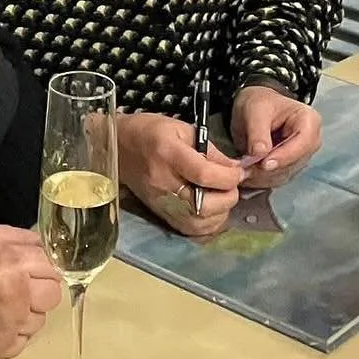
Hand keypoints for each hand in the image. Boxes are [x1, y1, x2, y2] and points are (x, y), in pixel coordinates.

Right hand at [0, 224, 62, 358]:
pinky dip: (13, 331)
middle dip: (38, 289)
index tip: (27, 269)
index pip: (52, 266)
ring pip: (41, 319)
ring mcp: (11, 326)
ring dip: (27, 312)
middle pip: (53, 294)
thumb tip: (45, 247)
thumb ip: (18, 238)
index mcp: (12, 262)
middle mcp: (17, 295)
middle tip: (17, 288)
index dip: (40, 267)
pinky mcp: (2, 349)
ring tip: (0, 306)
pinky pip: (24, 339)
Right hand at [117, 111, 240, 240]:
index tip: (239, 172)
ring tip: (222, 197)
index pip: (204, 174)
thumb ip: (211, 149)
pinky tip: (211, 210)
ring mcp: (161, 202)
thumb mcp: (182, 128)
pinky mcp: (160, 213)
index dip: (229, 177)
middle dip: (227, 197)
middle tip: (231, 186)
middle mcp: (164, 182)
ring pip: (198, 222)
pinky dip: (207, 224)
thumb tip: (235, 168)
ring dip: (220, 213)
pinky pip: (190, 229)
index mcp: (169, 154)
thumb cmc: (150, 132)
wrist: (120, 147)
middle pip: (203, 204)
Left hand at [231, 83, 320, 188]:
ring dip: (263, 176)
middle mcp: (310, 141)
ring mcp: (301, 156)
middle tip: (245, 167)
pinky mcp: (290, 167)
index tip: (264, 163)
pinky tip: (248, 172)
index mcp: (309, 121)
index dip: (284, 156)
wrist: (255, 110)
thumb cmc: (259, 104)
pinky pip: (277, 179)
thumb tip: (260, 153)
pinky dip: (261, 179)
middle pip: (294, 163)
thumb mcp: (254, 111)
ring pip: (285, 174)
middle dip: (269, 168)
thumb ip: (258, 132)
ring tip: (243, 168)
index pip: (303, 144)